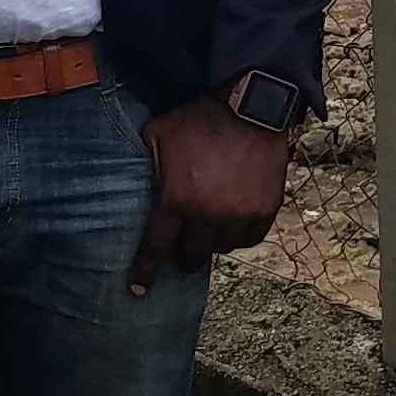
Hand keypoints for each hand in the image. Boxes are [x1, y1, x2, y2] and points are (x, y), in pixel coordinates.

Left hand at [129, 93, 291, 294]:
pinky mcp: (265, 209)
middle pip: (191, 255)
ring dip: (212, 244)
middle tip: (182, 257)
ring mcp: (239, 213)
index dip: (144, 272)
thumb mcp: (158, 135)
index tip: (137, 292)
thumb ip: (146, 164)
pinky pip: (249, 240)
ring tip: (209, 230)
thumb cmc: (199, 118)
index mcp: (176, 197)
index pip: (156, 247)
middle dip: (184, 259)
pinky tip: (232, 224)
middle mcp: (208, 212)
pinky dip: (238, 237)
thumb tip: (131, 180)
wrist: (250, 104)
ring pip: (221, 249)